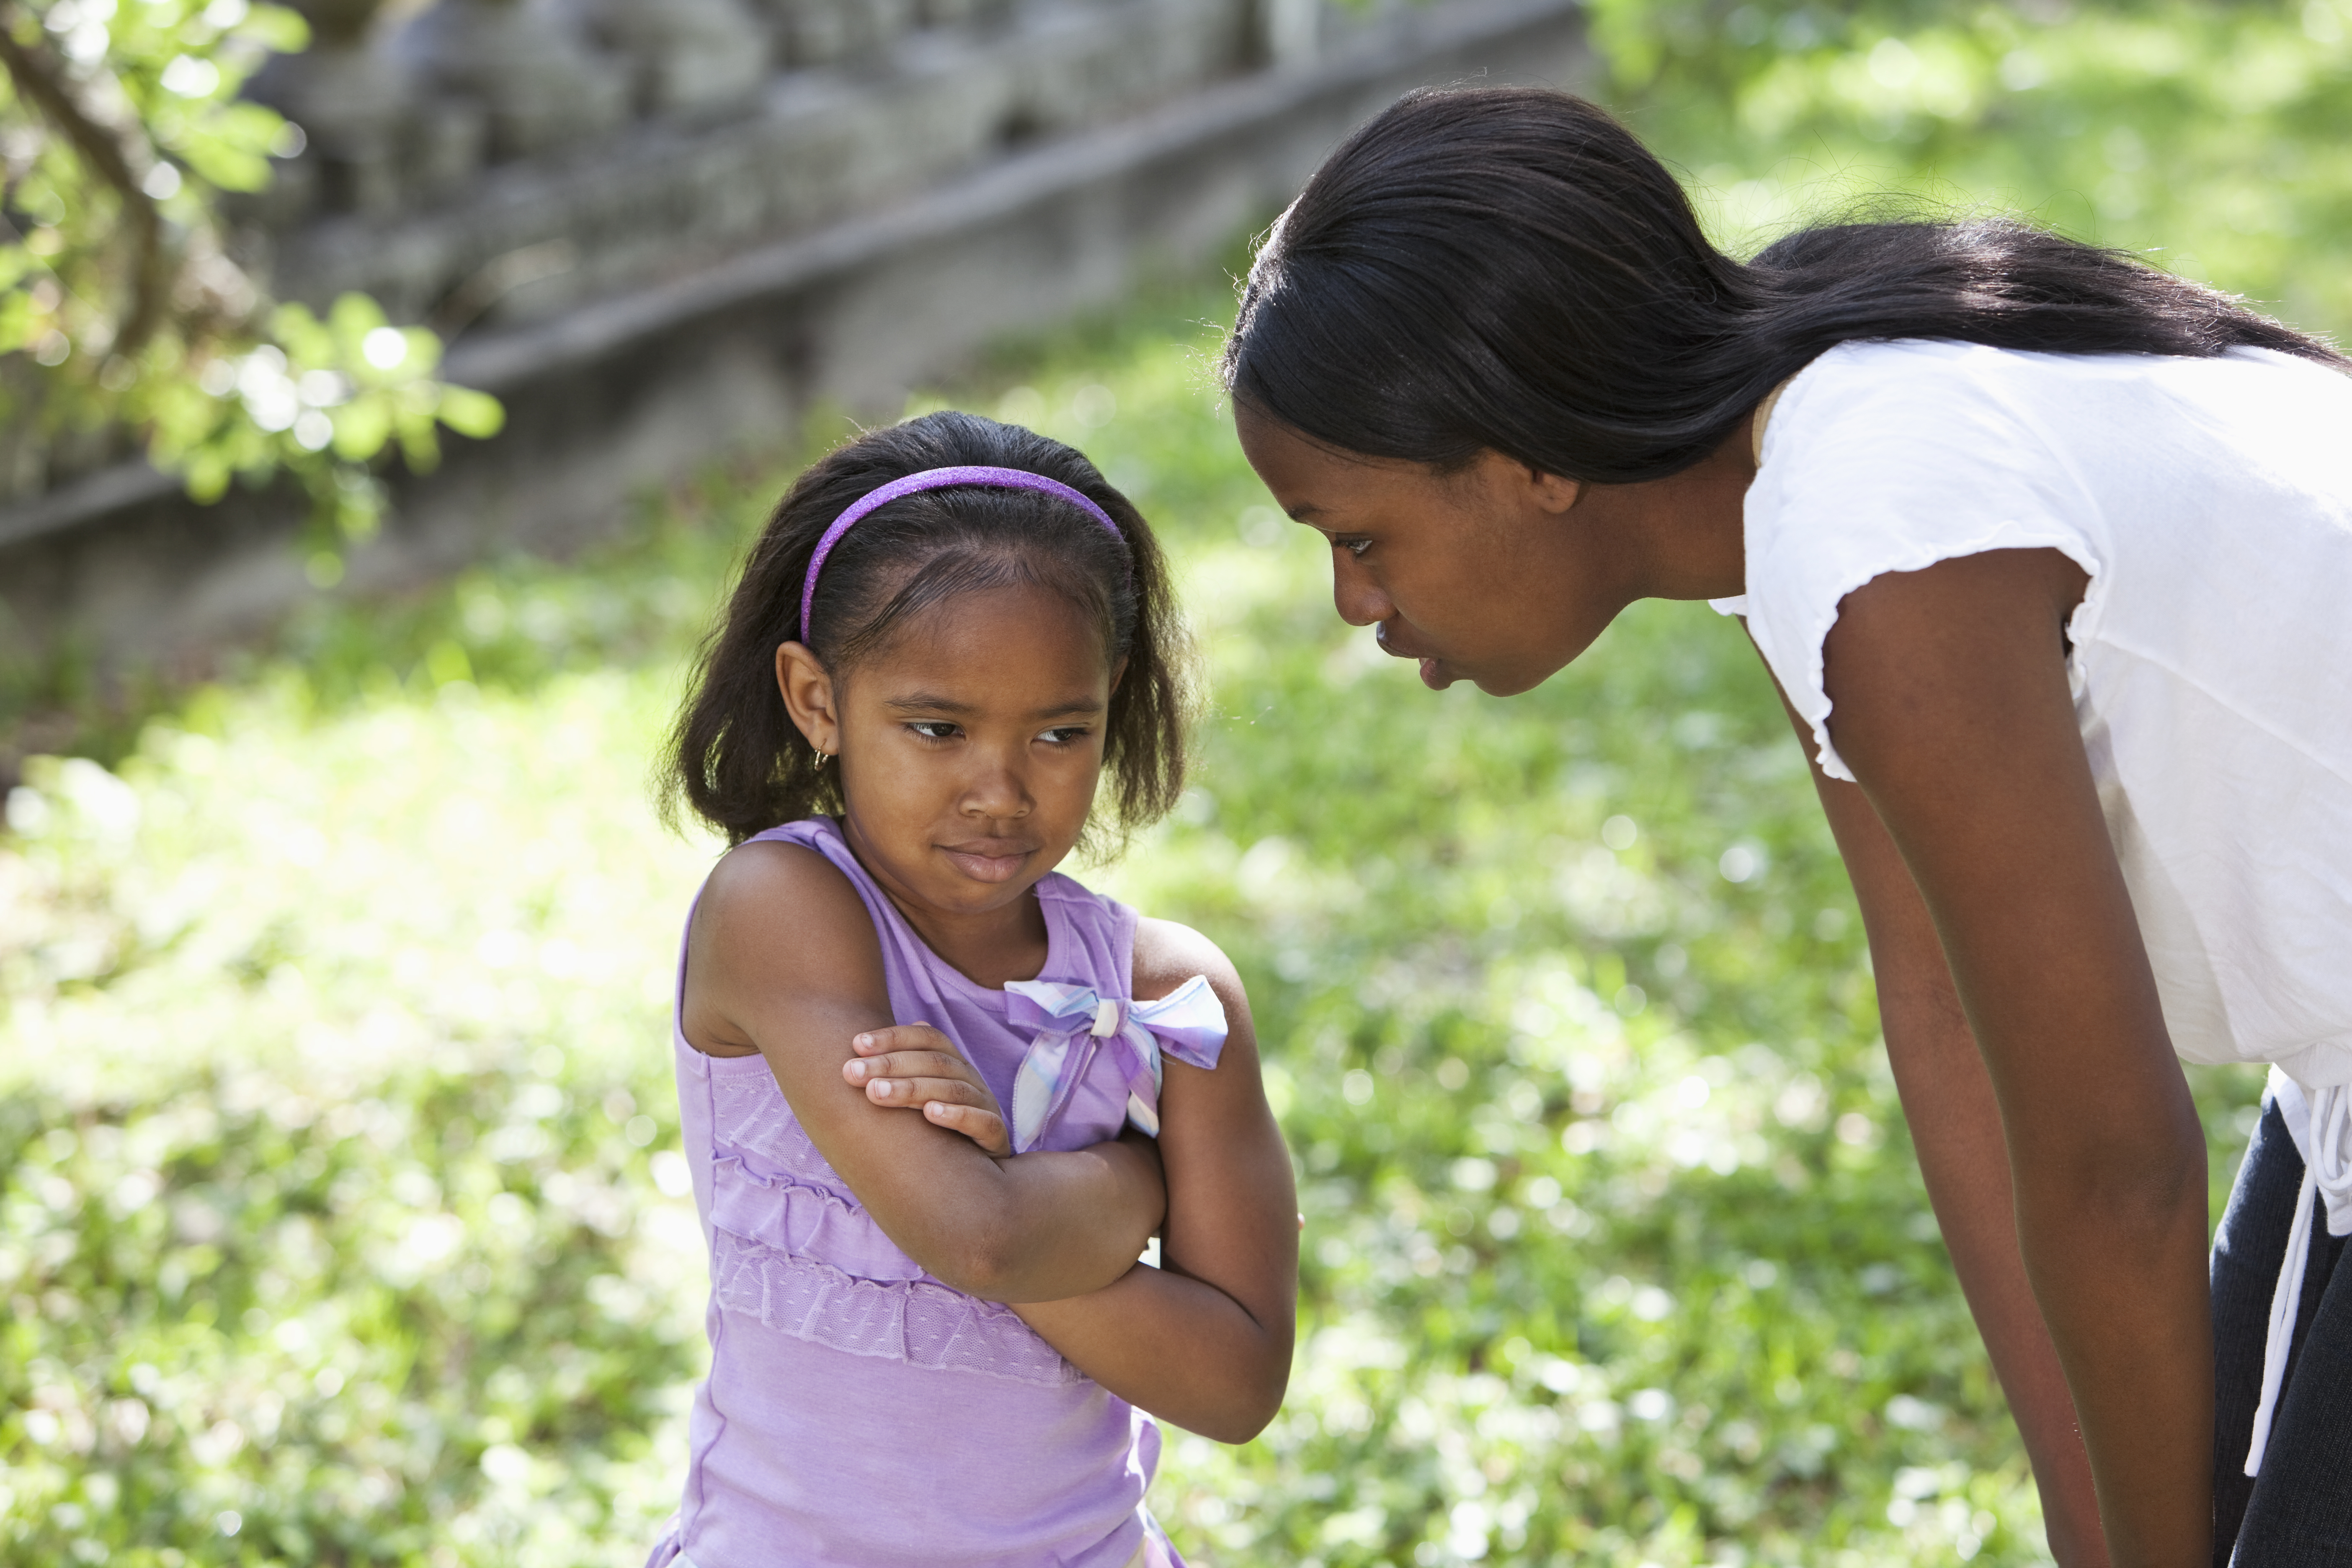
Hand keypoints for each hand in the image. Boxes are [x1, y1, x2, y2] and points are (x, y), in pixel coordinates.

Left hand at [843, 1024, 1010, 1156]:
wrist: (978, 1171)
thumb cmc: (938, 1128)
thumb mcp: (919, 1095)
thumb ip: (897, 1071)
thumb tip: (860, 1044)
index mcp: (954, 1063)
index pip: (928, 1037)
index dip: (893, 1037)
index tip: (856, 1044)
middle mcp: (971, 1079)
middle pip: (935, 1061)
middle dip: (891, 1064)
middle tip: (853, 1073)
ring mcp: (986, 1105)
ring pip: (953, 1089)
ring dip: (913, 1089)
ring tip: (877, 1093)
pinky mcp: (996, 1137)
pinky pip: (982, 1122)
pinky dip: (957, 1115)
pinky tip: (930, 1113)